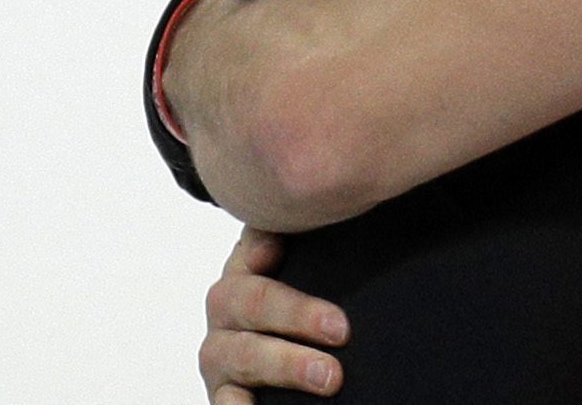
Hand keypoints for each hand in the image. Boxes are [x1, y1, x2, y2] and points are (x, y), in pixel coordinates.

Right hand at [202, 227, 348, 400]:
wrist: (273, 345)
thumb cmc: (299, 300)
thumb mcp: (309, 263)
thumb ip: (315, 232)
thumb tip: (362, 198)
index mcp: (245, 267)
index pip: (252, 243)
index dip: (261, 242)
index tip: (278, 247)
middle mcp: (225, 307)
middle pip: (252, 301)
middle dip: (297, 314)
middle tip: (341, 329)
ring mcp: (220, 353)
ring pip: (242, 354)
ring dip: (286, 364)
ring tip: (329, 377)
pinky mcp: (222, 394)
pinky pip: (223, 404)